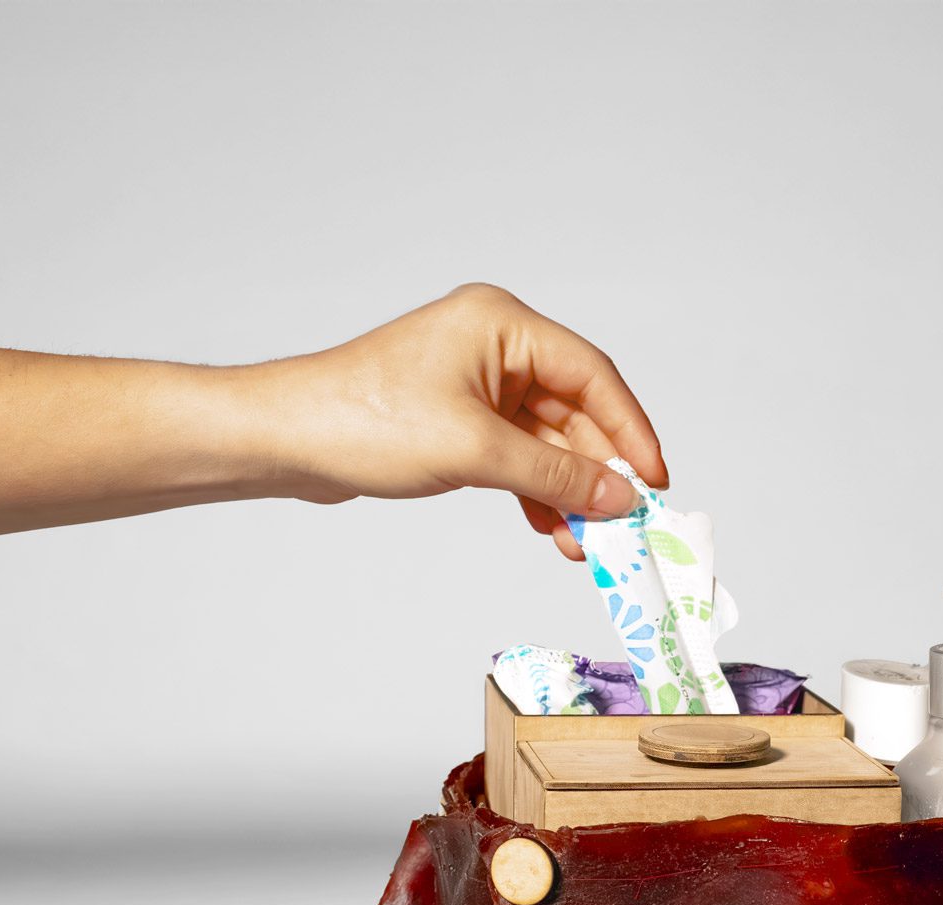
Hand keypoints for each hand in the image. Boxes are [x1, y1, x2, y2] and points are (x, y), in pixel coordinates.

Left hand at [254, 282, 666, 559]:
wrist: (287, 440)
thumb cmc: (364, 421)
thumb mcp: (476, 451)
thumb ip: (556, 477)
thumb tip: (619, 498)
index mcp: (502, 325)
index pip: (593, 374)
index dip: (631, 430)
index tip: (654, 480)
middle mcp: (494, 346)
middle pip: (574, 411)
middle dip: (597, 471)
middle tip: (623, 522)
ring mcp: (476, 383)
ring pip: (547, 440)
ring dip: (568, 490)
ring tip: (586, 540)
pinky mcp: (458, 419)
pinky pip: (517, 455)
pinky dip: (536, 491)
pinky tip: (552, 529)